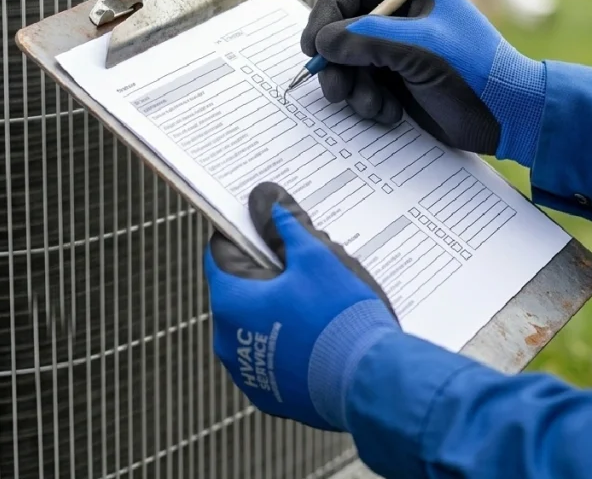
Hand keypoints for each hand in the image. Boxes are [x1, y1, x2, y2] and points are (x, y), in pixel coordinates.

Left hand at [203, 182, 400, 431]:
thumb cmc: (340, 316)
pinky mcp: (271, 395)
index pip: (221, 251)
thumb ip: (284, 224)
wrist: (370, 382)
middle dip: (268, 271)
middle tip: (306, 262)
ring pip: (256, 323)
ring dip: (278, 308)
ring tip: (319, 300)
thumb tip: (264, 196)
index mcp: (231, 301)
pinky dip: (289, 342)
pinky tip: (320, 332)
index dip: (244, 232)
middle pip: (240, 288)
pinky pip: (272, 356)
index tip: (267, 224)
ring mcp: (248, 372)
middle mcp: (228, 340)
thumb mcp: (316, 257)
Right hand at [300, 0, 546, 166]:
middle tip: (335, 87)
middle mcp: (400, 16)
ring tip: (371, 105)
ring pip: (348, 61)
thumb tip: (323, 43)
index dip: (326, 12)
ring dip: (352, 87)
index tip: (314, 45)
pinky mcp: (397, 81)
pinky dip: (368, 103)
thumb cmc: (476, 71)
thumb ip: (365, 39)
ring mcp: (397, 49)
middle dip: (336, 60)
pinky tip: (390, 113)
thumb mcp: (418, 48)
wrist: (510, 116)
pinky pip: (363, 86)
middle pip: (342, 27)